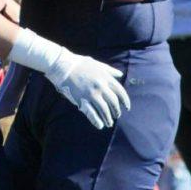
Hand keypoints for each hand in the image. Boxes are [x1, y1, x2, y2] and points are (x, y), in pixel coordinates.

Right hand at [9, 28, 131, 129]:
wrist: (64, 66)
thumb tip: (120, 74)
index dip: (125, 101)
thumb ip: (110, 70)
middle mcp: (101, 86)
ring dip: (108, 118)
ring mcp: (91, 94)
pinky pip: (92, 113)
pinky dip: (97, 121)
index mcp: (106, 78)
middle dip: (117, 111)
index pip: (120, 92)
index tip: (127, 107)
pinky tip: (100, 125)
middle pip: (113, 103)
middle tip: (117, 116)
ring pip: (104, 110)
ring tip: (109, 123)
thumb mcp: (98, 64)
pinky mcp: (82, 100)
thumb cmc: (81, 64)